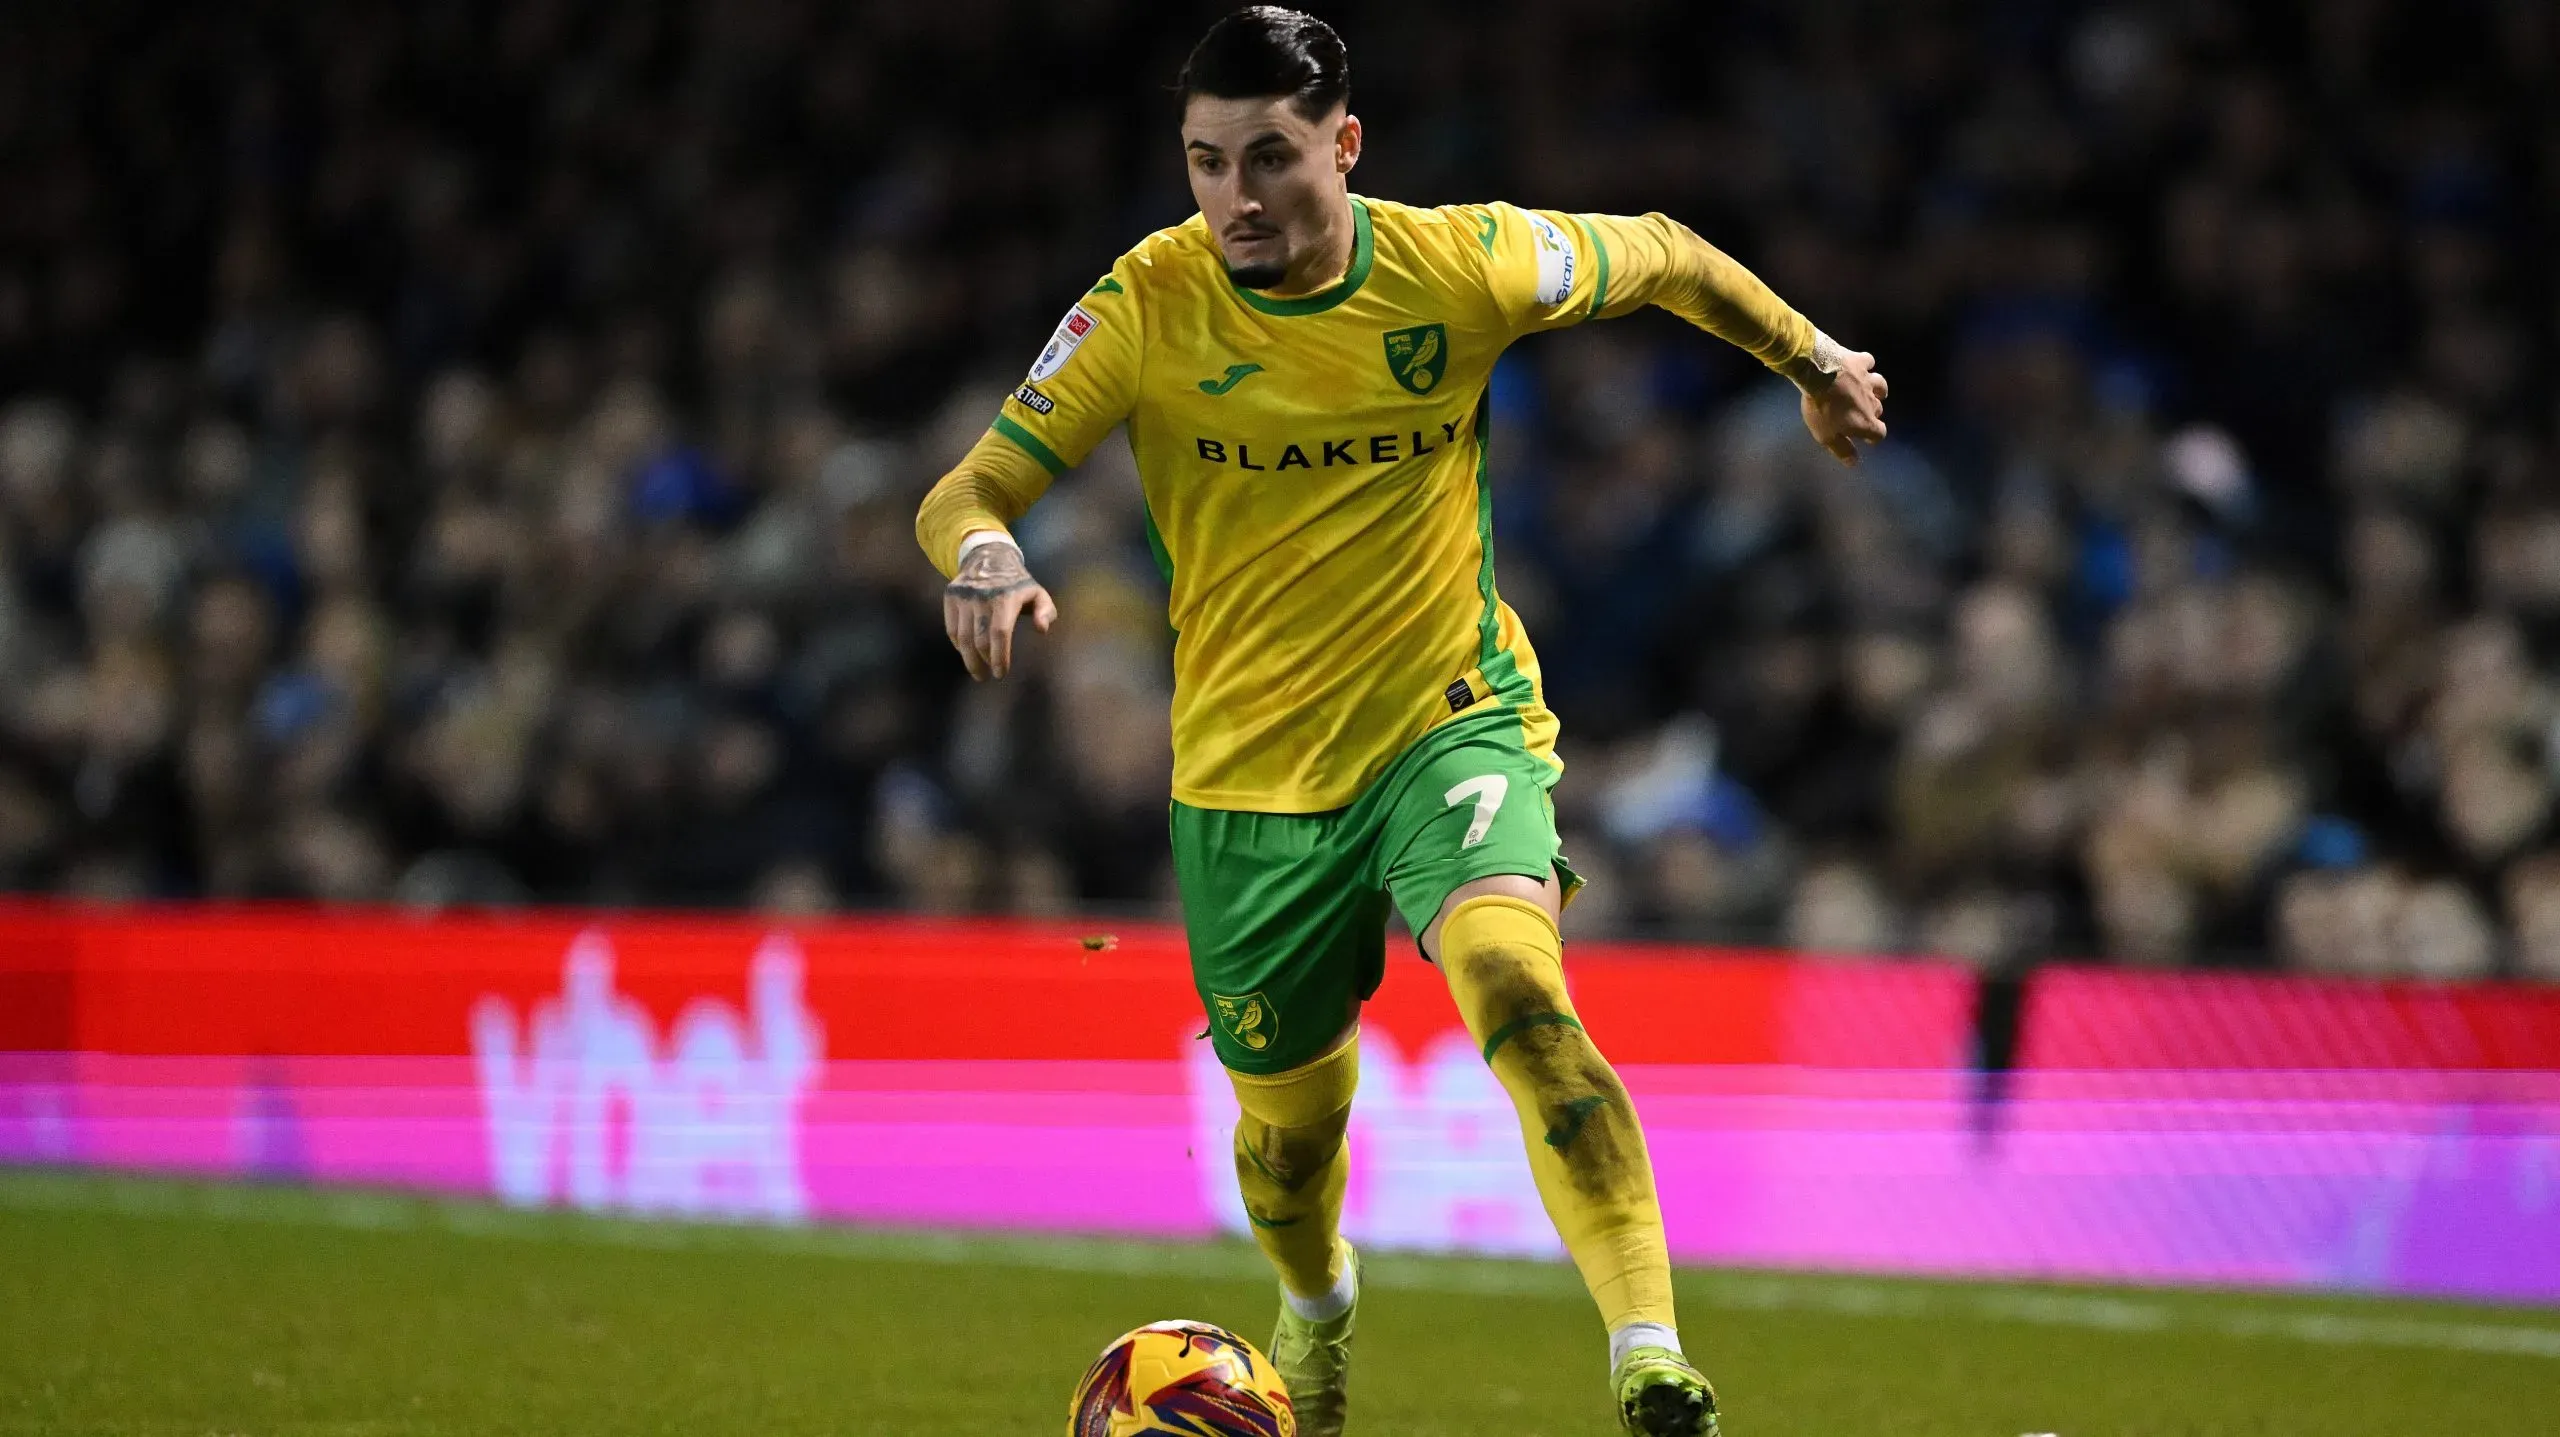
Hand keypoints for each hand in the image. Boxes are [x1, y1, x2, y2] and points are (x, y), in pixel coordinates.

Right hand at [942, 540, 1055, 679]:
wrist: (989, 556)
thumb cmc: (1018, 584)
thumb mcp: (1038, 593)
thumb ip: (1046, 611)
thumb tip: (1042, 629)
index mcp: (1005, 597)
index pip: (1000, 634)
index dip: (999, 657)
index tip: (1001, 674)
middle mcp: (982, 595)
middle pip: (980, 640)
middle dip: (985, 662)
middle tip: (989, 675)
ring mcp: (964, 595)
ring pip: (963, 638)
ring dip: (970, 659)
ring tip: (978, 672)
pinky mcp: (951, 596)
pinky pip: (952, 629)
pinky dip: (959, 645)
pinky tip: (968, 653)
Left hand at [1799, 347, 1888, 464]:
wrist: (1818, 372)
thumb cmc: (1821, 407)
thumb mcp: (1826, 435)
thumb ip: (1842, 449)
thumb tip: (1854, 463)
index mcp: (1865, 421)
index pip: (1879, 433)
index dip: (1874, 437)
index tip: (1867, 438)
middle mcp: (1872, 400)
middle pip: (1878, 409)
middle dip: (1872, 413)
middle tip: (1860, 414)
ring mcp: (1867, 379)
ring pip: (1880, 385)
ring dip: (1878, 390)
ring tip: (1872, 391)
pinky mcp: (1859, 361)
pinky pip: (1868, 362)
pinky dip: (1866, 364)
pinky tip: (1862, 365)